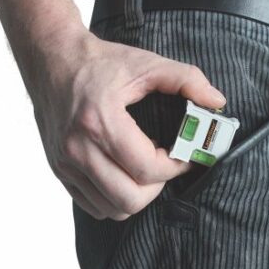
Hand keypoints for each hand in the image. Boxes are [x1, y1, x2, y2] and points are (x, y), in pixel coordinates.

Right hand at [29, 27, 225, 220]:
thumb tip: (217, 101)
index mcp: (99, 121)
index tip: (184, 155)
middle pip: (130, 199)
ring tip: (145, 170)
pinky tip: (124, 173)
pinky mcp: (59, 170)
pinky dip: (115, 199)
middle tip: (165, 165)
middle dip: (158, 187)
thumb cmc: (99, 62)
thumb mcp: (146, 63)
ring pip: (112, 209)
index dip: (175, 167)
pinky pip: (93, 206)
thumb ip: (186, 79)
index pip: (147, 169)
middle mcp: (77, 148)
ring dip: (138, 196)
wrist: (51, 60)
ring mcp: (65, 163)